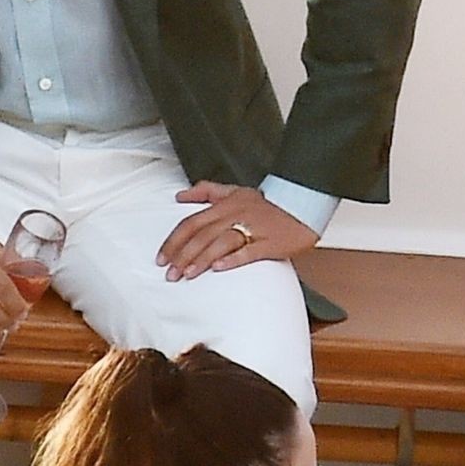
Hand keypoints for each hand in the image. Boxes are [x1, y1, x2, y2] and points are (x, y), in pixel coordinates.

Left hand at [157, 183, 318, 281]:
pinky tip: (218, 269)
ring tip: (188, 275)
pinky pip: (248, 251)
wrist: (303, 205)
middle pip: (202, 235)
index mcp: (224, 205)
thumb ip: (206, 191)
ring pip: (221, 243)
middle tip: (170, 274)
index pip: (191, 223)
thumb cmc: (267, 203)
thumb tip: (179, 196)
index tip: (161, 258)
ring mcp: (252, 229)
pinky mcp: (269, 243)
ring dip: (202, 259)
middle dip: (183, 255)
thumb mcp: (234, 191)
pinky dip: (232, 259)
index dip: (174, 241)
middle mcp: (234, 215)